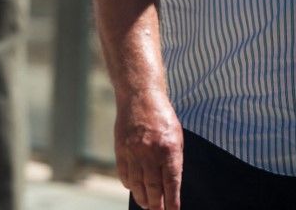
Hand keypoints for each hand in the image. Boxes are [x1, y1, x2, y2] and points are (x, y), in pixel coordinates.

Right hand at [114, 90, 182, 209]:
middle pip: (153, 187)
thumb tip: (170, 185)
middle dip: (156, 204)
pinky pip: (123, 172)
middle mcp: (150, 152)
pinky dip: (128, 183)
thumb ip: (173, 160)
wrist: (139, 96)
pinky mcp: (120, 147)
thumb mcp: (176, 137)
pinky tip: (133, 188)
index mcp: (169, 150)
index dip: (172, 201)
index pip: (171, 184)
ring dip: (142, 197)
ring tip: (146, 204)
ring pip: (137, 183)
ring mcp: (133, 150)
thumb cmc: (162, 117)